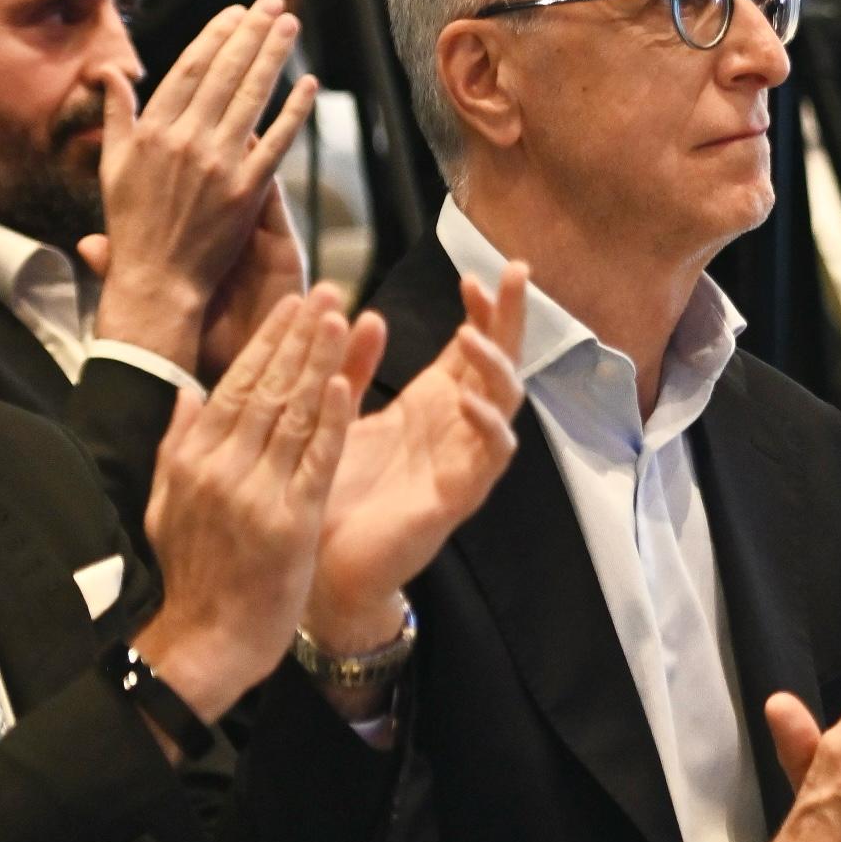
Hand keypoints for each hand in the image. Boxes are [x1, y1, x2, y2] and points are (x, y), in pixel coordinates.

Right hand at [78, 0, 312, 373]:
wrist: (156, 280)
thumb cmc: (132, 223)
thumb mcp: (111, 164)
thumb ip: (117, 116)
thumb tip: (110, 73)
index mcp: (153, 131)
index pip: (190, 70)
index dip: (216, 37)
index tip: (236, 11)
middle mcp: (185, 141)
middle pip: (225, 74)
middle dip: (251, 33)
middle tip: (274, 3)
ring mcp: (218, 166)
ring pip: (251, 99)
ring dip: (273, 58)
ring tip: (291, 26)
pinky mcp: (247, 192)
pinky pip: (276, 143)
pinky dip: (293, 112)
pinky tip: (308, 85)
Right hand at [129, 290, 358, 723]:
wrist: (205, 639)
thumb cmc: (192, 573)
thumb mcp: (166, 503)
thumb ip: (177, 445)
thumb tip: (185, 395)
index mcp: (192, 459)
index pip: (235, 385)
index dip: (267, 342)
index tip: (292, 305)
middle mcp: (222, 467)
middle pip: (267, 389)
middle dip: (299, 337)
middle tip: (326, 293)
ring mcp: (256, 493)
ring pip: (294, 414)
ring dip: (321, 362)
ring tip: (343, 317)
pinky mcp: (291, 521)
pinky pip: (316, 460)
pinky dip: (332, 419)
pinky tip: (348, 382)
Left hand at [306, 266, 526, 664]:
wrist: (323, 569)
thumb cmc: (334, 494)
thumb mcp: (338, 417)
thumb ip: (352, 368)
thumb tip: (365, 314)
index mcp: (432, 406)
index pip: (470, 346)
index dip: (480, 309)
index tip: (472, 271)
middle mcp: (457, 428)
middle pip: (501, 361)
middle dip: (512, 317)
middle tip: (517, 272)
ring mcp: (464, 461)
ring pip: (505, 403)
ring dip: (495, 366)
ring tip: (471, 335)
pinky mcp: (459, 496)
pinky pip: (489, 456)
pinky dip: (486, 426)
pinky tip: (467, 399)